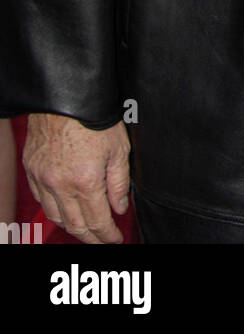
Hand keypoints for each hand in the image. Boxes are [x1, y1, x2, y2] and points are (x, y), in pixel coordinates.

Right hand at [23, 113, 129, 243]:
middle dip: (91, 237)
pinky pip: (41, 199)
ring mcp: (43, 178)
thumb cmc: (95, 117)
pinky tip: (63, 208)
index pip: (98, 221)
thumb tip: (120, 207)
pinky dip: (53, 209)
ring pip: (56, 216)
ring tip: (85, 229)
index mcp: (85, 182)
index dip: (108, 235)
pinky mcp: (32, 169)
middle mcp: (60, 185)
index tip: (115, 238)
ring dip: (72, 226)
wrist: (67, 96)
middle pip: (75, 225)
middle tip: (103, 240)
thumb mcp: (118, 148)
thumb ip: (119, 182)